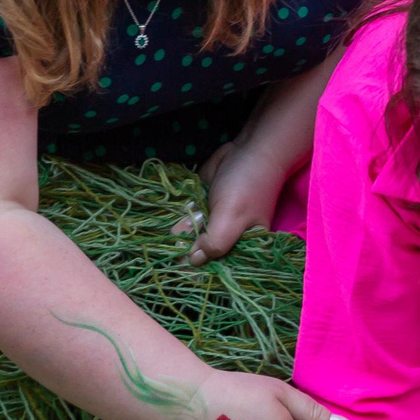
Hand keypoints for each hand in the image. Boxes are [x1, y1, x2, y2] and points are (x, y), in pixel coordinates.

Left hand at [176, 122, 305, 266]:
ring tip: (172, 229)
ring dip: (178, 232)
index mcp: (242, 245)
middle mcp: (227, 235)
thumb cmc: (247, 185)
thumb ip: (214, 243)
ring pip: (190, 234)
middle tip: (170, 250)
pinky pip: (186, 217)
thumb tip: (193, 262)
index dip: (200, 270)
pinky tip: (169, 217)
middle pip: (201, 252)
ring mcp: (213, 220)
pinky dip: (177, 217)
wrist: (250, 148)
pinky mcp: (203, 205)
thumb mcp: (231, 218)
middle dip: (184, 250)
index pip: (219, 266)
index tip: (179, 271)